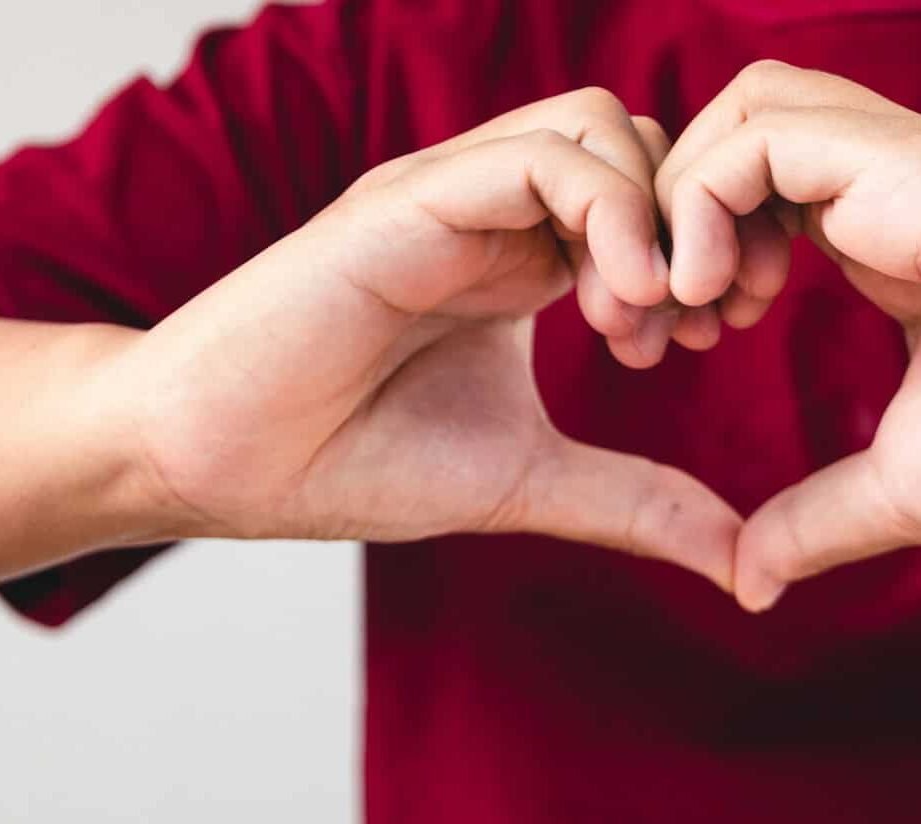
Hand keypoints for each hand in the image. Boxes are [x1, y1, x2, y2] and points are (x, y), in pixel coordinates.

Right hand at [107, 91, 740, 590]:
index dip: (702, 262)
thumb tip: (739, 558)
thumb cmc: (351, 465)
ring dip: (657, 217)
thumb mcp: (527, 481)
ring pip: (604, 128)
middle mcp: (489, 218)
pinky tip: (612, 304)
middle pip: (644, 149)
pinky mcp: (407, 201)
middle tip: (689, 331)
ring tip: (640, 322)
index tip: (698, 346)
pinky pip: (541, 156)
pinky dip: (609, 213)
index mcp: (518, 268)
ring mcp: (448, 199)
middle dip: (696, 231)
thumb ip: (633, 502)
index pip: (649, 205)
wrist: (222, 462)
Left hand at [655, 60, 920, 610]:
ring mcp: (891, 159)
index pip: (746, 192)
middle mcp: (877, 183)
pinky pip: (755, 134)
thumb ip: (817, 523)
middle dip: (658, 225)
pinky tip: (705, 291)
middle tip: (646, 325)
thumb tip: (751, 586)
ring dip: (676, 207)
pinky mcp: (898, 158)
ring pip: (739, 110)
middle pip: (728, 138)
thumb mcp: (902, 489)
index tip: (666, 340)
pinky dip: (700, 202)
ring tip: (681, 307)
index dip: (680, 256)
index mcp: (876, 235)